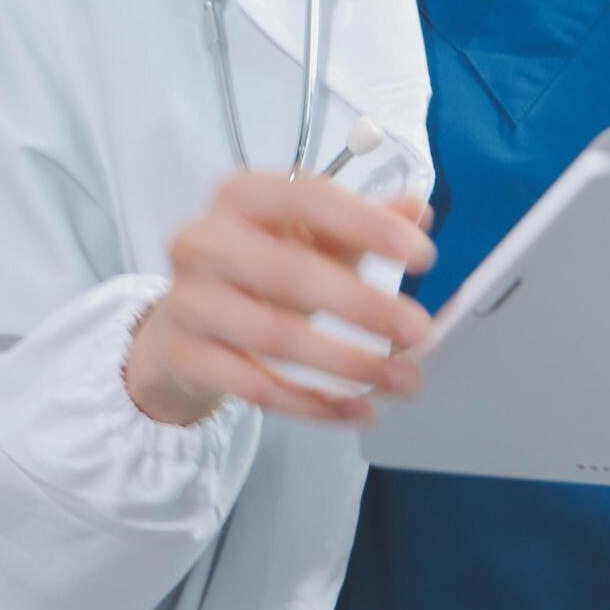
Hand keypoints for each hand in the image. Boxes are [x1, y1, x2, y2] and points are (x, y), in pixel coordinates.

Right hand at [125, 173, 437, 425]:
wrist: (187, 322)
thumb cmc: (262, 269)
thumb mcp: (311, 238)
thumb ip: (363, 223)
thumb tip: (417, 212)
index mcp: (242, 198)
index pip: (307, 199)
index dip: (367, 226)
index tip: (423, 256)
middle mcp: (205, 244)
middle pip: (290, 273)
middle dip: (364, 306)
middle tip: (420, 331)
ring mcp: (189, 303)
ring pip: (276, 337)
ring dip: (349, 364)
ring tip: (403, 380)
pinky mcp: (186, 358)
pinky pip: (257, 387)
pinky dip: (314, 404)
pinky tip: (358, 410)